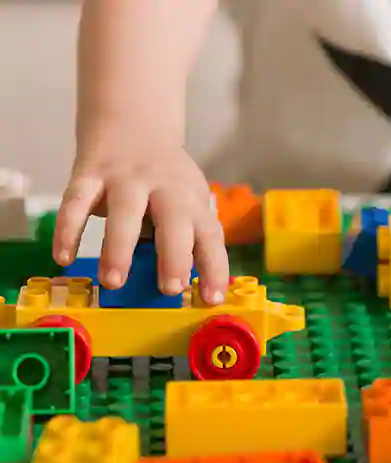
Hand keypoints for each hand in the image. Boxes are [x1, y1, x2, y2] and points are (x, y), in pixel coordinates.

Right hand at [53, 136, 228, 304]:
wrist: (134, 122)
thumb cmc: (166, 181)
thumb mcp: (187, 202)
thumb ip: (188, 237)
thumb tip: (188, 286)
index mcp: (192, 200)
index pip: (210, 236)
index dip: (214, 267)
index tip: (213, 298)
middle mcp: (164, 187)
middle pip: (174, 221)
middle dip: (175, 255)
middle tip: (170, 288)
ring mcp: (126, 178)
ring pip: (124, 212)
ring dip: (118, 248)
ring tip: (113, 281)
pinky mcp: (90, 173)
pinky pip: (76, 202)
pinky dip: (68, 229)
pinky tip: (63, 257)